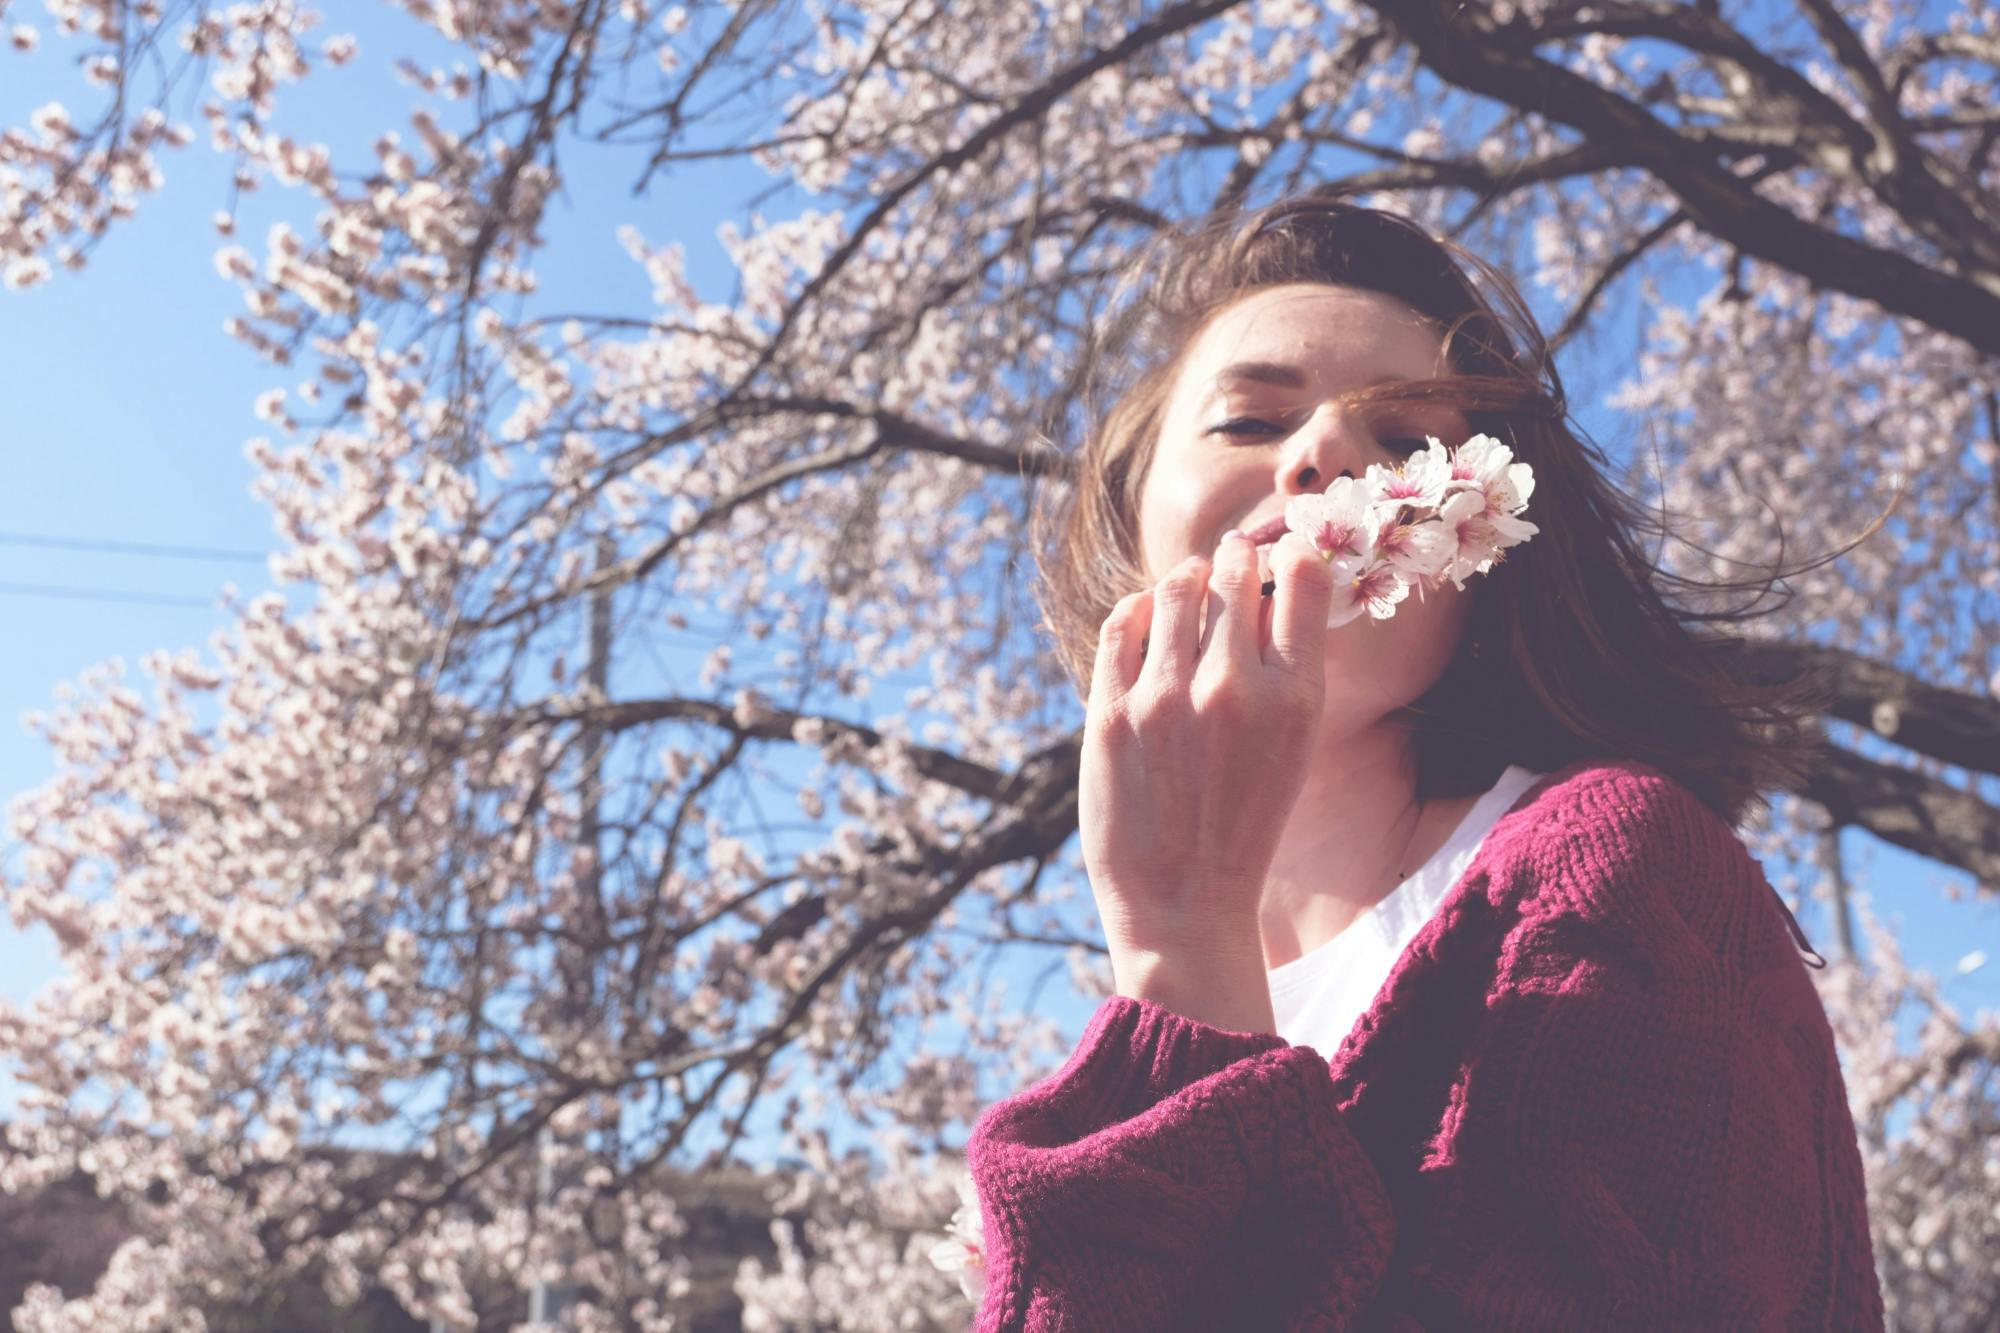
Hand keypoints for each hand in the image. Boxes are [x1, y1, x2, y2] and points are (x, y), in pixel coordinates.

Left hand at [1080, 529, 1333, 979]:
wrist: (1184, 903)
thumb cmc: (1244, 825)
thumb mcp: (1293, 750)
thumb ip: (1286, 673)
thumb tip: (1271, 590)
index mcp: (1296, 700)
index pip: (1304, 582)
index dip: (1293, 556)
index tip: (1284, 554)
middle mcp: (1234, 688)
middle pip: (1236, 576)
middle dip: (1237, 557)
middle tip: (1233, 555)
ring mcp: (1166, 698)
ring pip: (1177, 590)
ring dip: (1187, 577)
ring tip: (1191, 580)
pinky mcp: (1111, 713)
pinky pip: (1122, 624)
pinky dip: (1138, 608)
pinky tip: (1146, 614)